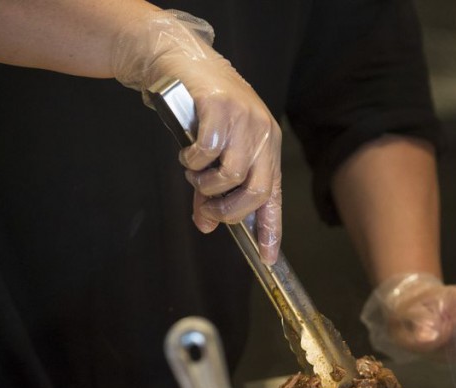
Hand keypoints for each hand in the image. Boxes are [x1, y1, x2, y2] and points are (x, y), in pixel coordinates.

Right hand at [112, 10, 281, 263]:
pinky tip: (187, 152)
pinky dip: (193, 160)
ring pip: (232, 175)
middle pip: (257, 191)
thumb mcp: (212, 153)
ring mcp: (245, 119)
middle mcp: (263, 134)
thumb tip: (207, 225)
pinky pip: (209, 151)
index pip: (274, 196)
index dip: (271, 229)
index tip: (268, 258)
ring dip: (205, 184)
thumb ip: (212, 191)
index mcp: (267, 147)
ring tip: (193, 171)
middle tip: (207, 207)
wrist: (180, 61)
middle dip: (229, 209)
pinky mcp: (221, 107)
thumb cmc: (199, 111)